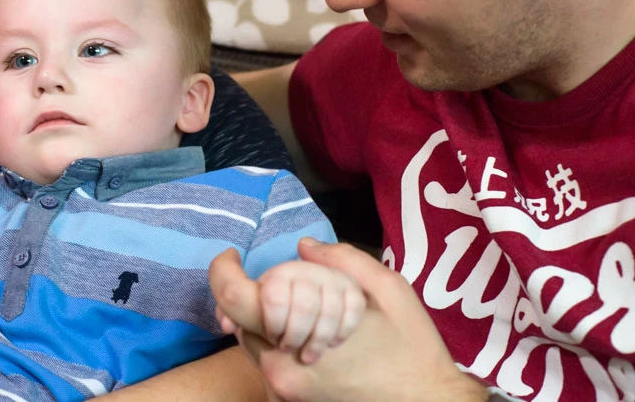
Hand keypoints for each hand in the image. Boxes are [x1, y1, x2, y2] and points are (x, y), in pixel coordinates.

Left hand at [210, 240, 487, 401]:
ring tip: (317, 315)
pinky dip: (280, 341)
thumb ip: (341, 261)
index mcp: (296, 342)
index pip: (234, 299)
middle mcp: (279, 373)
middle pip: (241, 319)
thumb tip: (303, 247)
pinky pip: (269, 362)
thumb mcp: (388, 289)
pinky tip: (316, 338)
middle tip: (298, 287)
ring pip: (254, 340)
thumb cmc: (412, 348)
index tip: (231, 256)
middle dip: (258, 294)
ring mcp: (284, 392)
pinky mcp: (292, 400)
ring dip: (269, 319)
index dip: (223, 271)